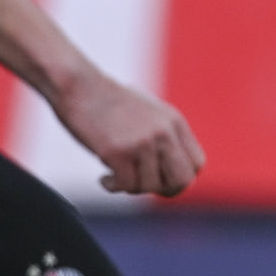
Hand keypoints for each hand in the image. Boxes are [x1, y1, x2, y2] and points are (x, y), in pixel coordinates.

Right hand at [54, 69, 205, 196]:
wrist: (78, 86)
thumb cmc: (108, 102)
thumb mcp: (149, 113)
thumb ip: (164, 136)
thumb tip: (171, 173)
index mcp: (174, 122)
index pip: (197, 164)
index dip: (181, 178)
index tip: (162, 179)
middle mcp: (163, 132)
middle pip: (182, 180)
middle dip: (165, 190)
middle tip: (144, 187)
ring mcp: (142, 142)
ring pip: (150, 186)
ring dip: (132, 187)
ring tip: (117, 177)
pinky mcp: (118, 151)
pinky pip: (126, 185)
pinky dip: (113, 186)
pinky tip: (104, 178)